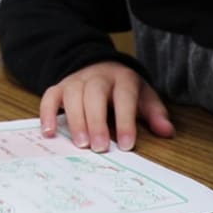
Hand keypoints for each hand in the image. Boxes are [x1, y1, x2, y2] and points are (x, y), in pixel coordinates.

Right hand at [39, 61, 172, 152]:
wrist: (99, 65)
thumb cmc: (123, 89)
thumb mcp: (143, 96)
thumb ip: (154, 113)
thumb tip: (166, 131)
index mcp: (122, 78)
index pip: (124, 97)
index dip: (125, 121)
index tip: (126, 145)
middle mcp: (97, 76)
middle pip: (95, 94)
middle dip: (96, 122)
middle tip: (99, 147)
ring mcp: (76, 80)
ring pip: (72, 95)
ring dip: (75, 120)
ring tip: (80, 144)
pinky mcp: (59, 86)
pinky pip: (50, 96)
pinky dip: (47, 113)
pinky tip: (49, 132)